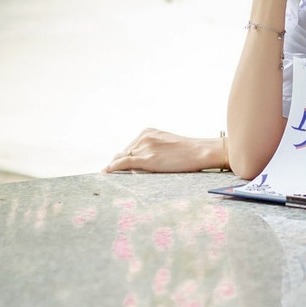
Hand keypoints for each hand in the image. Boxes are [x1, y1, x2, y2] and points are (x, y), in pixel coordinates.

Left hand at [103, 128, 225, 172]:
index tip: (117, 166)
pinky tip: (106, 173)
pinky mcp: (146, 159)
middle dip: (117, 162)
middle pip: (124, 152)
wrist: (199, 151)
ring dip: (115, 167)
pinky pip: (123, 163)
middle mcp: (144, 137)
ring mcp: (145, 147)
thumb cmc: (187, 151)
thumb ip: (152, 148)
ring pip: (121, 158)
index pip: (130, 146)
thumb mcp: (166, 143)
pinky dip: (112, 168)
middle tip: (110, 173)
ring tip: (108, 175)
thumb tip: (137, 162)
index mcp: (148, 131)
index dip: (123, 157)